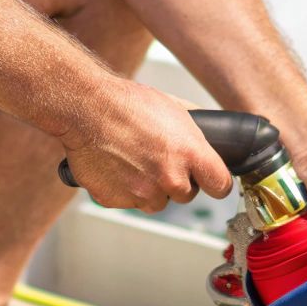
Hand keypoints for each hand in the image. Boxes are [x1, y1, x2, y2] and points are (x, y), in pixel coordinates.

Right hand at [58, 81, 234, 212]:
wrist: (86, 108)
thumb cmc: (127, 104)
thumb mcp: (173, 106)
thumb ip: (195, 126)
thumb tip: (213, 132)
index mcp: (190, 153)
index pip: (220, 185)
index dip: (215, 183)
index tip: (210, 181)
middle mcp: (170, 177)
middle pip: (186, 194)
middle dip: (176, 181)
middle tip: (158, 160)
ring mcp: (143, 192)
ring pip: (157, 201)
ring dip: (150, 188)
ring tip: (135, 161)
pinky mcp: (118, 200)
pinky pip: (129, 201)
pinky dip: (124, 189)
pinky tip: (118, 167)